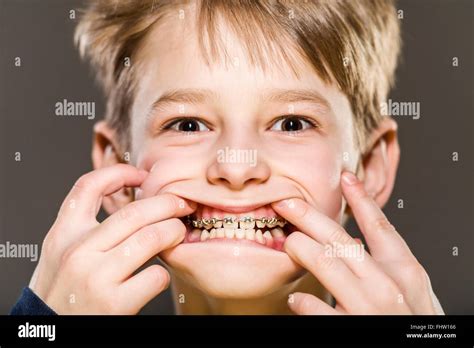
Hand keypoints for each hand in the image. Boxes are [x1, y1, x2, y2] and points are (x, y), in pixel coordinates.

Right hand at [29, 164, 195, 313]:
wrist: (52, 333)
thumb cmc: (62, 292)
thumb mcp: (62, 253)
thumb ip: (87, 229)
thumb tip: (131, 204)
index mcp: (63, 234)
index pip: (88, 186)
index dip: (120, 173)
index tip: (143, 176)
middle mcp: (78, 251)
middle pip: (134, 212)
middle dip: (167, 203)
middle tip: (182, 204)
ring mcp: (96, 277)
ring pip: (151, 238)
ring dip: (173, 232)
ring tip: (179, 233)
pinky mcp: (114, 303)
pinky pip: (155, 275)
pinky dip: (164, 273)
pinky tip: (158, 276)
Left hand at [272, 171, 443, 314]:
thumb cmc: (415, 324)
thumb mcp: (413, 291)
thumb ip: (387, 266)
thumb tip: (355, 243)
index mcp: (405, 272)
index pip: (380, 226)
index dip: (361, 199)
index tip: (345, 177)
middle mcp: (386, 285)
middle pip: (340, 239)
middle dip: (308, 216)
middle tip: (286, 204)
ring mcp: (367, 308)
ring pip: (324, 262)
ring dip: (300, 248)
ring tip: (289, 244)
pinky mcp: (348, 329)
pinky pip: (315, 307)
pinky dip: (301, 300)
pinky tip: (296, 298)